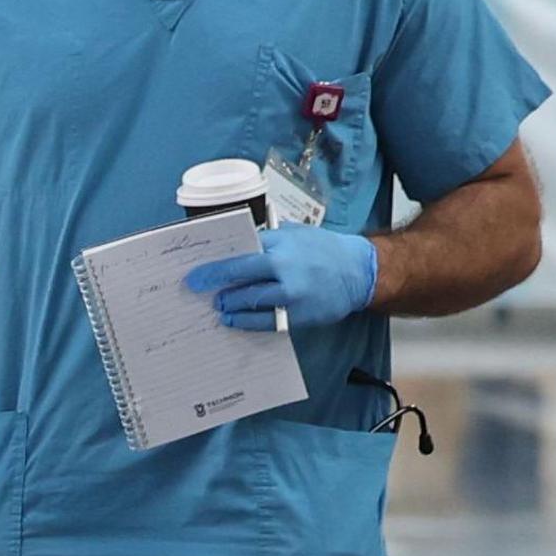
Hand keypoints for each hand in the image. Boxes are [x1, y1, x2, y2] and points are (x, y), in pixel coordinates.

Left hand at [186, 225, 376, 332]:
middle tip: (198, 290)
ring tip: (219, 307)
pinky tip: (234, 321)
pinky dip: (247, 322)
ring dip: (230, 305)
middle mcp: (285, 267)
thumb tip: (233, 248)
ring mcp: (292, 293)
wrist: (360, 271)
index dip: (215, 266)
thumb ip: (266, 240)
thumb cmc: (323, 249)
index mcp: (281, 244)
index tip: (196, 274)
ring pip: (251, 301)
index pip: (240, 254)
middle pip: (241, 276)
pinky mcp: (299, 314)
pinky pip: (267, 321)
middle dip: (215, 285)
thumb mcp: (295, 233)